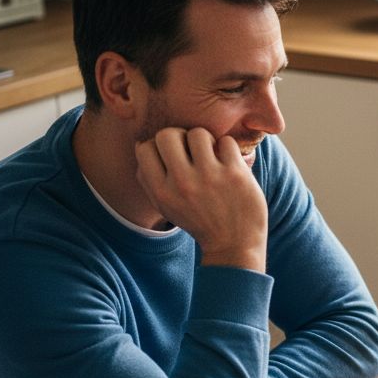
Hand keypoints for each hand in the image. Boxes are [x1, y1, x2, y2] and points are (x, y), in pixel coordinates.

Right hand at [135, 127, 267, 270]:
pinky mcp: (235, 173)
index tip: (171, 155)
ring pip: (198, 133)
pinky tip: (229, 162)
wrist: (235, 244)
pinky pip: (226, 141)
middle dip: (179, 136)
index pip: (144, 148)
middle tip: (191, 149)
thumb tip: (142, 144)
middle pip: (168, 134)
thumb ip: (149, 180)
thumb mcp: (166, 208)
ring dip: (205, 140)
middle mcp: (182, 183)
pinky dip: (228, 148)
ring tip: (211, 154)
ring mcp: (210, 177)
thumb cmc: (199, 222)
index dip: (157, 145)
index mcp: (162, 192)